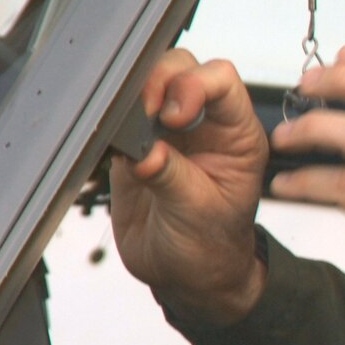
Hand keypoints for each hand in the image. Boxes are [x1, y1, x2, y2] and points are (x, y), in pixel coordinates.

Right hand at [110, 51, 269, 323]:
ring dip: (131, 96)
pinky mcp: (134, 144)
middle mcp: (205, 124)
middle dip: (157, 82)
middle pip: (181, 68)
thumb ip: (172, 177)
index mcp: (237, 134)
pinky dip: (108, 118)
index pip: (221, 80)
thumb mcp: (199, 213)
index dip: (194, 85)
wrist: (186, 276)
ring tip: (122, 130)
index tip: (173, 116)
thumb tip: (144, 151)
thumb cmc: (211, 246)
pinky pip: (118, 115)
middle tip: (141, 117)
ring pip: (147, 83)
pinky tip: (107, 139)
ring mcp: (167, 132)